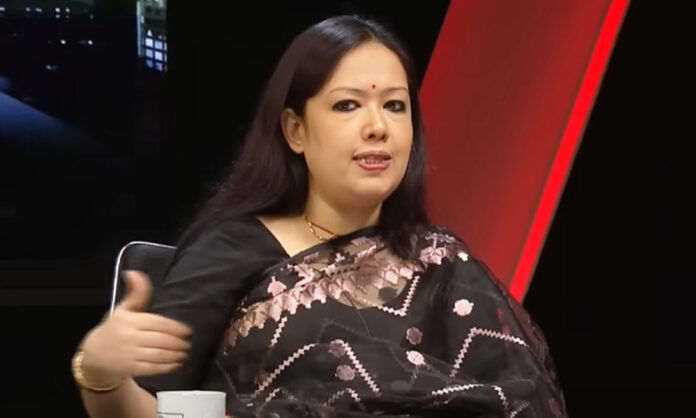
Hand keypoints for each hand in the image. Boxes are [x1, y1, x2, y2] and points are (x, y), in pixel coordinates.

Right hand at [78, 270, 191, 385]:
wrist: (94, 356)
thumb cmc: (113, 330)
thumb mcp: (123, 309)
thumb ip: (136, 293)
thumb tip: (135, 273)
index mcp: (129, 320)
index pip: (158, 323)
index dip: (176, 328)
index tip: (187, 331)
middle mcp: (129, 337)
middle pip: (161, 340)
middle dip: (179, 342)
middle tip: (188, 342)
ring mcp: (130, 354)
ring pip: (159, 354)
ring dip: (176, 354)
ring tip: (185, 352)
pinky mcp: (130, 368)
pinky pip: (153, 367)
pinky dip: (168, 366)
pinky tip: (177, 363)